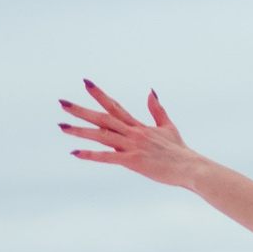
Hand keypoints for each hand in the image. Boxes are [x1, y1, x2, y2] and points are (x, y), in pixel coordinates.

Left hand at [58, 81, 202, 187]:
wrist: (190, 167)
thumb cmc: (180, 151)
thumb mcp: (168, 127)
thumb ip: (157, 110)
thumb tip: (150, 92)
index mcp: (138, 126)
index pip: (114, 106)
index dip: (99, 94)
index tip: (86, 84)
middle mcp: (132, 133)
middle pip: (102, 118)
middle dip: (81, 111)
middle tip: (62, 103)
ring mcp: (132, 146)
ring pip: (101, 136)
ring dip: (80, 131)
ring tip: (62, 127)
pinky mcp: (133, 161)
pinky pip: (107, 157)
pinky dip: (91, 155)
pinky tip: (75, 153)